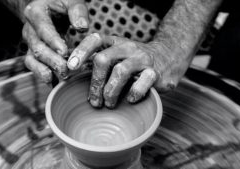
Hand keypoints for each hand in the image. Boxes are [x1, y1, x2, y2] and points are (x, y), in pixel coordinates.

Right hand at [22, 0, 88, 82]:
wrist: (48, 6)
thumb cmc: (62, 3)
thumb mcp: (71, 0)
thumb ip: (78, 11)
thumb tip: (82, 27)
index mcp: (36, 12)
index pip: (43, 28)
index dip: (53, 41)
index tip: (64, 52)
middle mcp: (29, 29)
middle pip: (37, 47)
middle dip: (52, 60)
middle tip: (67, 69)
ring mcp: (30, 42)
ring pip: (32, 59)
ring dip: (45, 70)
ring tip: (60, 78)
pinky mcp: (33, 52)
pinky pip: (34, 66)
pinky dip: (42, 75)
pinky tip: (54, 83)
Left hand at [67, 33, 190, 107]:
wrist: (169, 56)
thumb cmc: (134, 61)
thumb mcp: (117, 54)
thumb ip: (98, 61)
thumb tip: (71, 72)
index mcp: (115, 42)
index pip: (94, 40)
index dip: (80, 52)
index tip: (70, 68)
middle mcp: (127, 47)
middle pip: (103, 59)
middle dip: (95, 83)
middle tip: (93, 101)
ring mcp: (142, 59)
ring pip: (120, 72)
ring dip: (110, 92)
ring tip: (108, 104)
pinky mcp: (156, 72)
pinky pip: (142, 84)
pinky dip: (132, 94)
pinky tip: (129, 100)